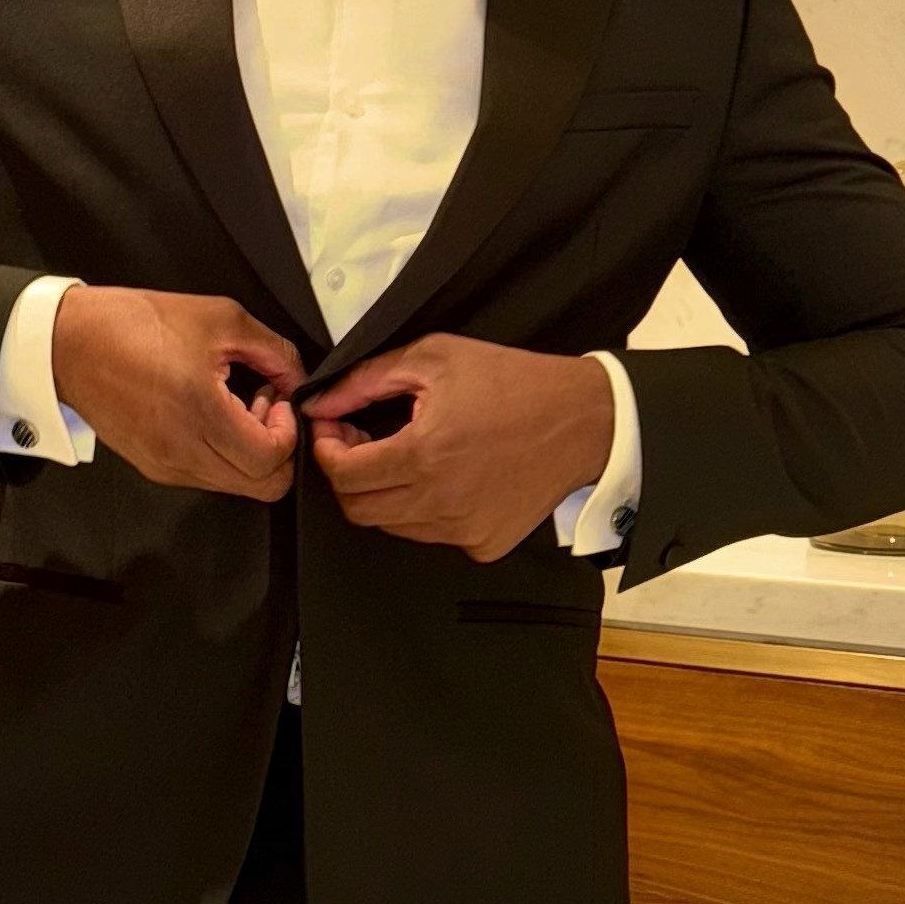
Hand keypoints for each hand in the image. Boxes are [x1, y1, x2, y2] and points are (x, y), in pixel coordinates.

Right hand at [51, 286, 301, 499]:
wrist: (69, 344)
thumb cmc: (132, 325)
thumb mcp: (219, 318)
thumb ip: (274, 351)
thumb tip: (297, 378)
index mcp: (200, 413)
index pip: (271, 459)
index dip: (288, 431)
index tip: (278, 398)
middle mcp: (183, 452)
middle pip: (262, 487)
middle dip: (276, 449)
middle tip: (264, 408)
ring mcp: (167, 466)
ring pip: (237, 487)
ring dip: (250, 454)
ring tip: (236, 409)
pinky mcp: (154, 469)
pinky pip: (207, 478)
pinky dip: (223, 456)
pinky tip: (211, 418)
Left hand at [305, 336, 612, 559]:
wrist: (583, 421)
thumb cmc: (513, 383)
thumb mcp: (434, 358)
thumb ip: (366, 381)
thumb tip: (321, 402)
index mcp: (424, 455)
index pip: (343, 475)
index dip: (326, 452)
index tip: (333, 432)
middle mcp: (441, 502)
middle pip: (359, 509)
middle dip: (348, 475)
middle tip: (362, 443)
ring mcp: (463, 530)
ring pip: (392, 526)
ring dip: (385, 494)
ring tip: (407, 456)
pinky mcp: (484, 545)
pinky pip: (432, 536)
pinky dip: (424, 511)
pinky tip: (445, 477)